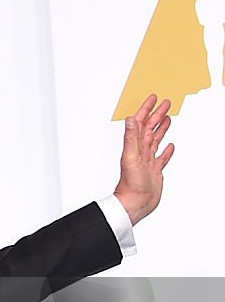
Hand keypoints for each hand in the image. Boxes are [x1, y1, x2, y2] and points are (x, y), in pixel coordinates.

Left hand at [114, 95, 174, 223]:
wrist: (135, 203)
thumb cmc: (130, 184)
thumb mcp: (130, 157)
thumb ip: (130, 138)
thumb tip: (130, 119)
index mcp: (135, 146)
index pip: (142, 123)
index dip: (147, 109)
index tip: (153, 98)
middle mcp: (141, 151)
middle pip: (150, 128)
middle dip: (157, 114)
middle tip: (165, 103)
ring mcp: (148, 161)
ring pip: (156, 140)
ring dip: (162, 128)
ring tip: (167, 118)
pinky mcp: (155, 171)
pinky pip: (162, 158)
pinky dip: (166, 151)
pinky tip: (170, 146)